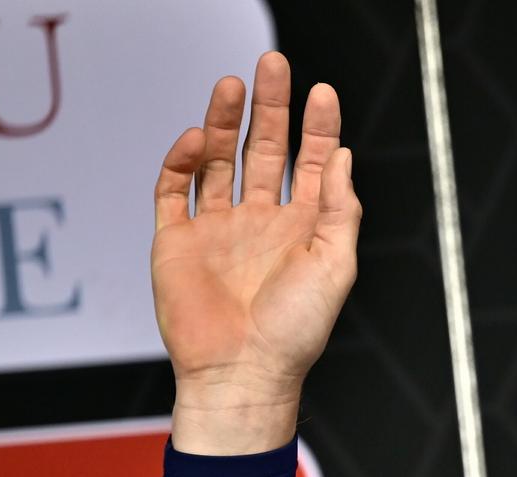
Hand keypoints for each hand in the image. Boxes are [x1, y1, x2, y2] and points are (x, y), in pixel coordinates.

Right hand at [152, 52, 359, 453]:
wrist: (242, 372)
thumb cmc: (296, 330)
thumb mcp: (336, 266)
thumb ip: (341, 210)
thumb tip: (342, 156)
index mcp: (303, 228)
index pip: (311, 163)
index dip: (318, 127)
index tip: (322, 90)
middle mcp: (261, 222)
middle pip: (264, 149)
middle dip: (270, 107)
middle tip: (272, 63)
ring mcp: (217, 229)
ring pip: (218, 160)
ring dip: (223, 121)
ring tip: (232, 84)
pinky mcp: (176, 240)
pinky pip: (174, 189)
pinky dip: (181, 160)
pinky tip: (195, 139)